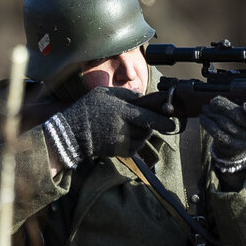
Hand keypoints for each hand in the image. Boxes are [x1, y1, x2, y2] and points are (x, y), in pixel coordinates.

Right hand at [44, 87, 174, 167]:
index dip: (163, 121)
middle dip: (150, 125)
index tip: (173, 124)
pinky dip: (135, 142)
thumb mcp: (104, 94)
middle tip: (141, 119)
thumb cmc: (87, 110)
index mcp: (121, 112)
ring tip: (128, 125)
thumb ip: (126, 94)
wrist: (72, 133)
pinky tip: (125, 134)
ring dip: (141, 133)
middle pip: (147, 129)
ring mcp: (121, 142)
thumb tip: (144, 97)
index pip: (149, 118)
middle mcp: (123, 128)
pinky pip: (135, 147)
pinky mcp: (119, 151)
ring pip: (142, 139)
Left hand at [200, 96, 245, 172]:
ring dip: (213, 113)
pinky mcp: (231, 145)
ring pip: (225, 123)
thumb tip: (221, 98)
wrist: (240, 147)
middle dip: (223, 106)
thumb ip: (244, 104)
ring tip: (206, 107)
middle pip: (238, 116)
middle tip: (214, 101)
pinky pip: (217, 132)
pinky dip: (208, 123)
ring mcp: (244, 141)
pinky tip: (204, 117)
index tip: (245, 105)